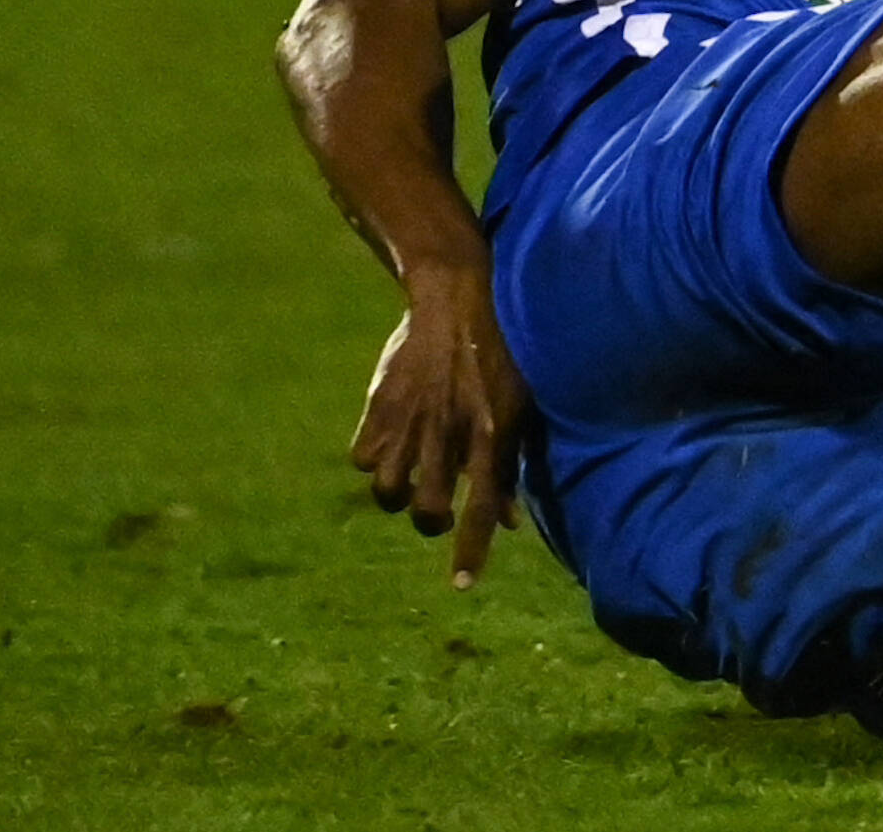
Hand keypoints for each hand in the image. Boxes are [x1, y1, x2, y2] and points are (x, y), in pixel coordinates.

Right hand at [350, 266, 529, 586]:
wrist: (458, 298)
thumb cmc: (501, 353)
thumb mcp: (519, 406)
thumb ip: (512, 465)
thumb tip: (512, 524)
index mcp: (493, 433)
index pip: (483, 506)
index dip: (472, 549)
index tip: (461, 585)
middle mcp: (450, 433)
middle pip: (427, 511)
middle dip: (429, 521)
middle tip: (433, 509)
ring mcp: (412, 421)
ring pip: (388, 492)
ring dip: (398, 493)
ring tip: (410, 474)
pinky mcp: (380, 406)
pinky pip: (362, 458)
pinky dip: (374, 457)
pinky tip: (390, 441)